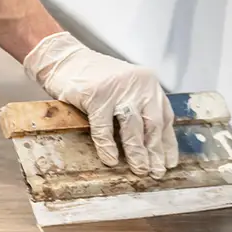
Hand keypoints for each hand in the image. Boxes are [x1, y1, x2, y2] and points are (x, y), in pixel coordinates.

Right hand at [24, 32, 178, 178]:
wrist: (63, 59)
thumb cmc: (90, 77)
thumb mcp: (122, 87)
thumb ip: (135, 105)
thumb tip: (144, 141)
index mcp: (148, 84)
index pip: (165, 117)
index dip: (167, 142)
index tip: (169, 162)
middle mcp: (139, 85)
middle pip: (152, 124)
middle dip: (155, 151)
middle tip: (156, 172)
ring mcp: (118, 90)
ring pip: (132, 127)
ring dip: (137, 152)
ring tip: (139, 170)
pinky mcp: (97, 96)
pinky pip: (104, 127)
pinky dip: (107, 146)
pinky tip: (110, 160)